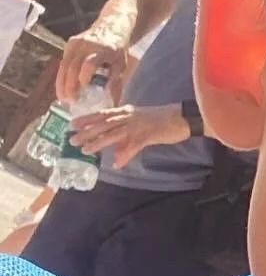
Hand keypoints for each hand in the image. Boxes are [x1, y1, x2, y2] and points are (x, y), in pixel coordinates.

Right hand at [55, 32, 130, 102]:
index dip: (85, 76)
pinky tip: (62, 87)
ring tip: (63, 97)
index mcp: (103, 50)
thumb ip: (116, 82)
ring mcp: (76, 43)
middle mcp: (87, 45)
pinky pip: (63, 62)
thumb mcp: (121, 65)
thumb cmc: (118, 50)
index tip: (82, 89)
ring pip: (65, 65)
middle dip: (70, 85)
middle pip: (73, 66)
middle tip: (70, 100)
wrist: (112, 27)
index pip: (90, 63)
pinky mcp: (70, 44)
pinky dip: (62, 76)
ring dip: (62, 82)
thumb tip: (113, 104)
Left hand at [69, 103, 191, 166]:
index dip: (87, 119)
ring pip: (114, 133)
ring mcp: (139, 125)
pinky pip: (134, 146)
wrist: (184, 117)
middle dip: (87, 131)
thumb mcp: (142, 124)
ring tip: (86, 150)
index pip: (103, 114)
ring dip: (99, 142)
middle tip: (72, 139)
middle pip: (104, 124)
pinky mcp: (149, 134)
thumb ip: (128, 136)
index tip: (72, 123)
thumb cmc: (164, 120)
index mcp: (128, 112)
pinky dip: (125, 154)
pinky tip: (117, 163)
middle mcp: (130, 116)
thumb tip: (117, 152)